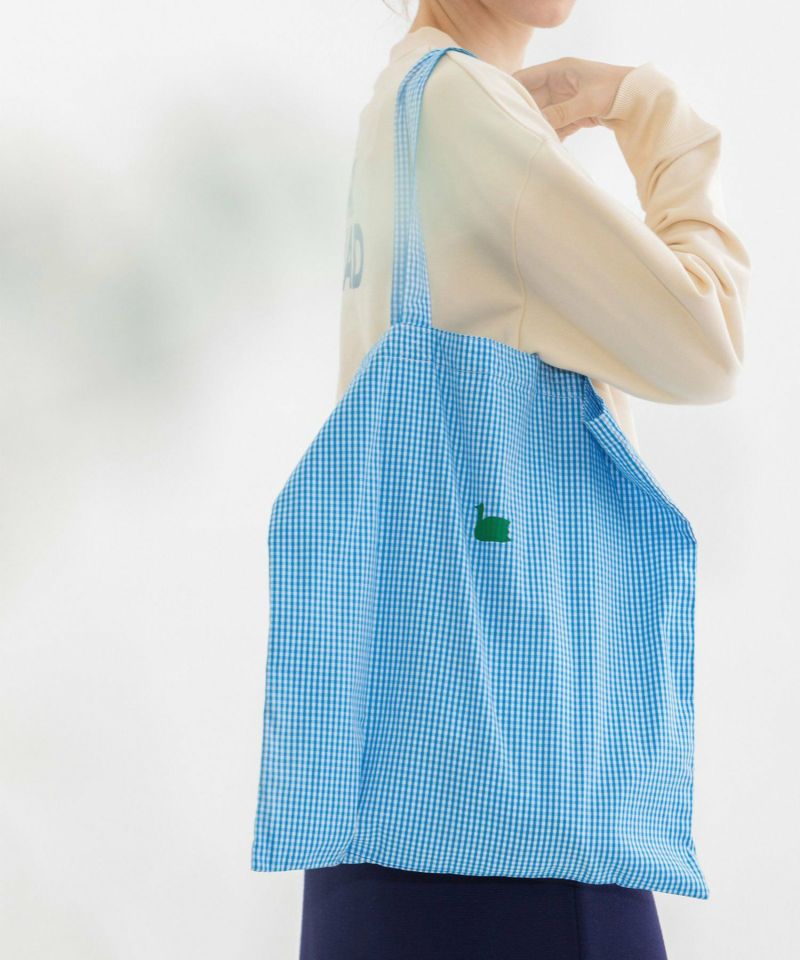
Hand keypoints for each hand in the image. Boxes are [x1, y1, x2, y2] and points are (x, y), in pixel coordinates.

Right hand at [513, 57, 635, 140]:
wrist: (642, 100)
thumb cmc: (617, 90)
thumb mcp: (587, 101)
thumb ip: (561, 113)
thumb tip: (537, 125)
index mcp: (560, 70)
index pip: (526, 78)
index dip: (511, 91)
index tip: (499, 107)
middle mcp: (560, 83)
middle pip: (533, 100)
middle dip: (524, 114)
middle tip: (512, 131)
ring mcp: (567, 100)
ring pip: (544, 115)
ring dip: (539, 127)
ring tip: (526, 142)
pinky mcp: (575, 114)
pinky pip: (557, 125)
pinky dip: (553, 135)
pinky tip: (547, 146)